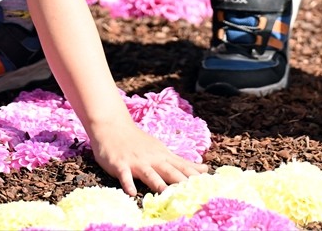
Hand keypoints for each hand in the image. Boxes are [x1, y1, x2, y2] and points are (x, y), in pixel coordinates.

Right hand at [88, 117, 208, 195]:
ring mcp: (136, 162)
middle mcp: (152, 159)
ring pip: (149, 174)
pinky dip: (128, 183)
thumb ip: (182, 162)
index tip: (208, 185)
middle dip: (181, 182)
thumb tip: (204, 169)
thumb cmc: (139, 141)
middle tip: (192, 193)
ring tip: (165, 194)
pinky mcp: (120, 164)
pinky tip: (131, 192)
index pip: (182, 167)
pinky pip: (124, 175)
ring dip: (157, 183)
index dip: (195, 176)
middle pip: (169, 171)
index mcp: (163, 156)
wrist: (113, 126)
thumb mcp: (162, 150)